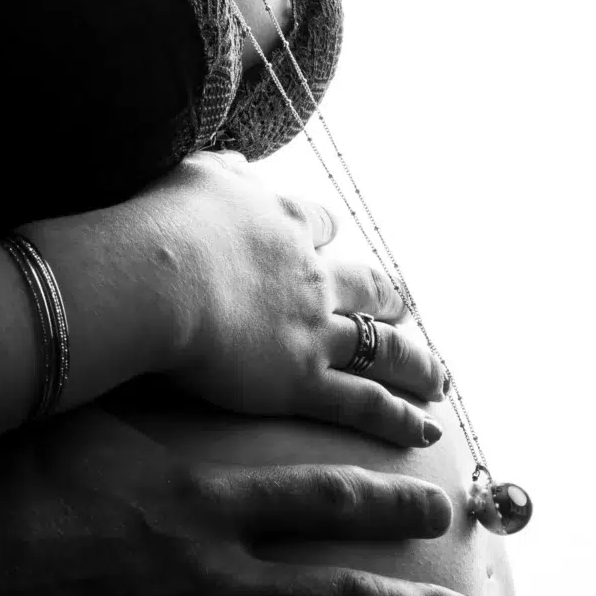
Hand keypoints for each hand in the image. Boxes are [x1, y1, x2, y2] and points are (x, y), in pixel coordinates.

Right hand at [155, 150, 446, 444]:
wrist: (159, 280)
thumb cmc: (166, 224)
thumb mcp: (198, 176)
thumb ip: (224, 170)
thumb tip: (241, 163)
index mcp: (283, 223)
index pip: (318, 224)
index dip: (326, 233)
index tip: (330, 238)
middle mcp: (310, 277)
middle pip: (366, 287)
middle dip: (388, 299)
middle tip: (403, 310)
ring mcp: (313, 331)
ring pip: (381, 348)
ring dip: (415, 364)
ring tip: (437, 379)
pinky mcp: (302, 381)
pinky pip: (363, 402)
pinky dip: (398, 418)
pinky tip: (424, 432)